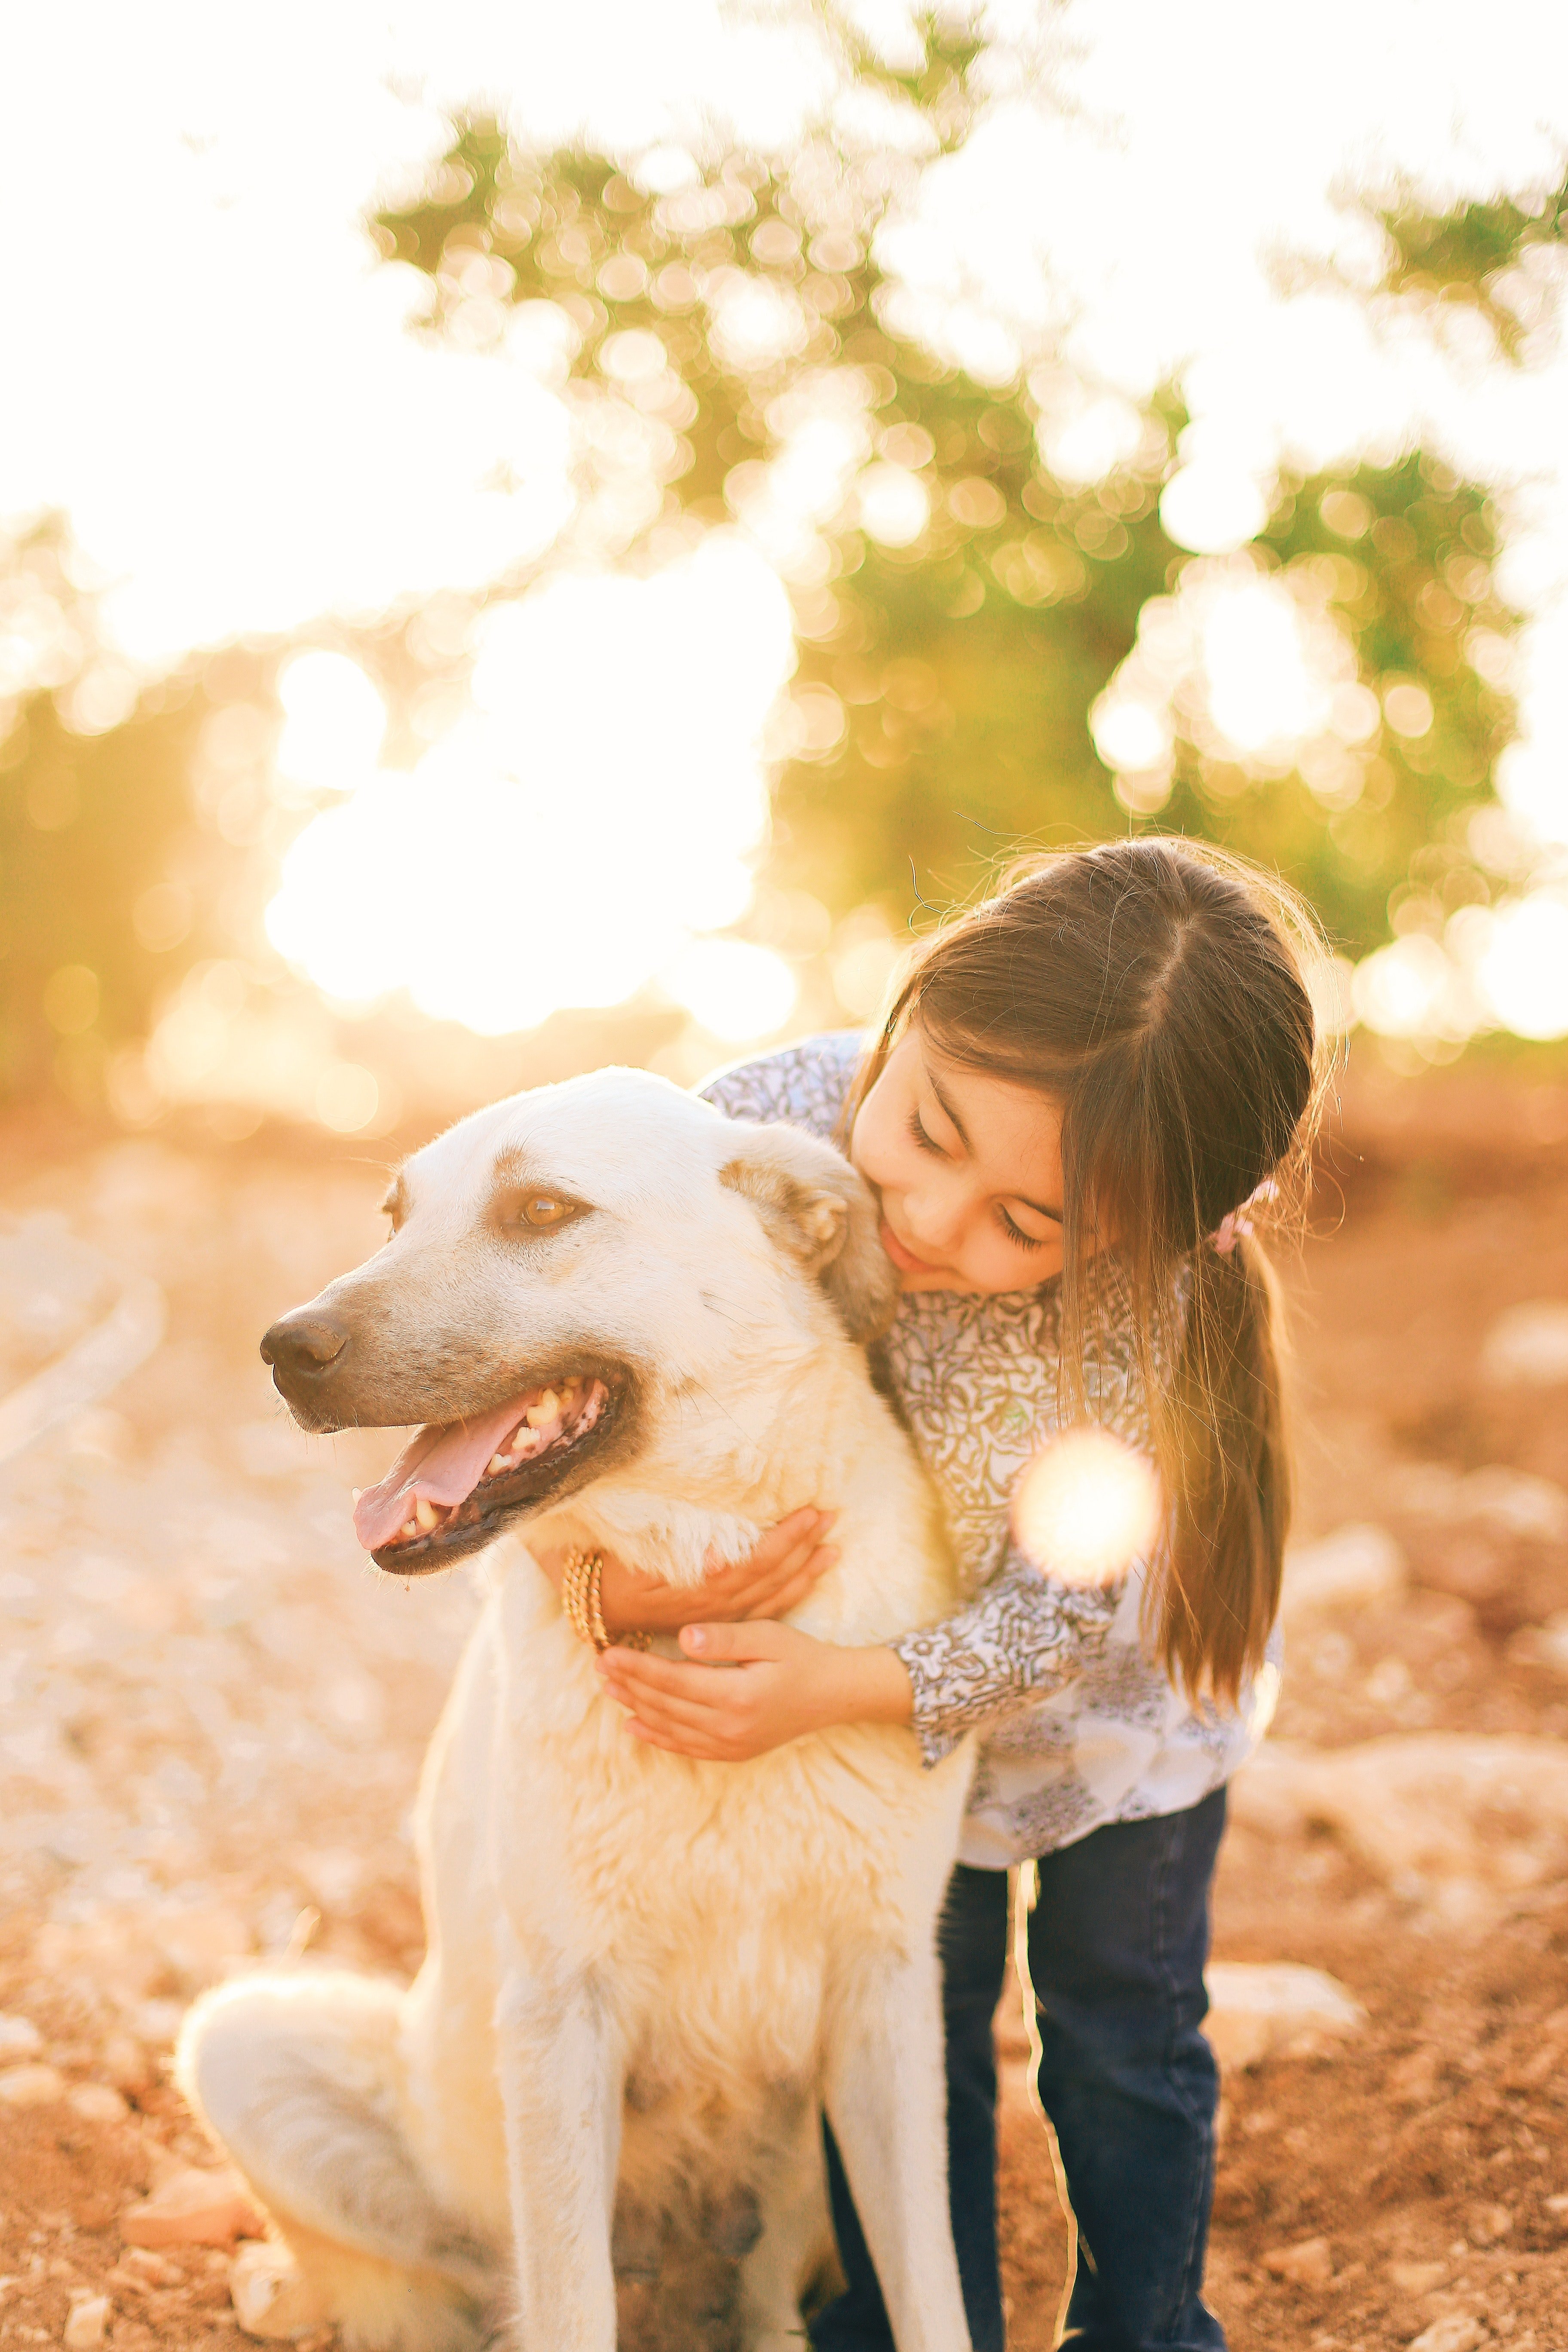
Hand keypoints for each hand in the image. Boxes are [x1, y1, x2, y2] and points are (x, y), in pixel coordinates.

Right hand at [533, 1509, 838, 1636]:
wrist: (599, 1609)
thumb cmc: (618, 1573)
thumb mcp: (642, 1563)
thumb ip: (680, 1559)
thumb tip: (721, 1560)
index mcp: (705, 1589)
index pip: (758, 1560)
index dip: (787, 1537)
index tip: (811, 1512)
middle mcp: (721, 1607)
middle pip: (774, 1576)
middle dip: (805, 1545)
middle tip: (832, 1516)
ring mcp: (724, 1617)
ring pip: (775, 1595)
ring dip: (806, 1569)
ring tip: (833, 1546)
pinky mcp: (722, 1622)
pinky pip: (765, 1609)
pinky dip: (791, 1592)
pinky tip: (808, 1576)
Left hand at [595, 1619, 913, 1761]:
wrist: (834, 1694)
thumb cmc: (801, 1657)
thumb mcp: (768, 1636)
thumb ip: (725, 1638)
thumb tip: (683, 1637)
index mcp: (735, 1695)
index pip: (671, 1680)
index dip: (636, 1667)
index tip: (608, 1652)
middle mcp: (729, 1727)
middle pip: (665, 1705)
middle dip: (629, 1685)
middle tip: (598, 1667)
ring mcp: (730, 1745)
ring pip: (670, 1727)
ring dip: (636, 1708)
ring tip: (609, 1690)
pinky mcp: (733, 1752)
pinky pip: (686, 1747)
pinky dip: (657, 1737)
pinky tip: (635, 1727)